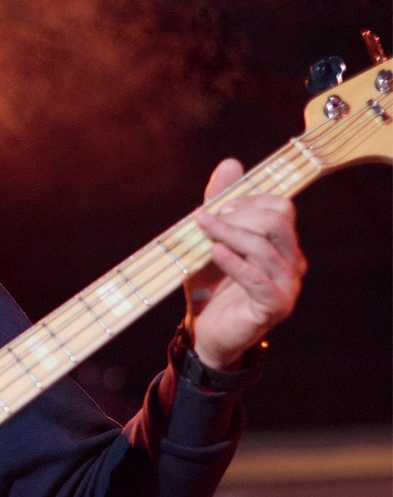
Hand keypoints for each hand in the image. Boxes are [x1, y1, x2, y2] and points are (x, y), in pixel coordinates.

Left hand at [187, 158, 306, 369]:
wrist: (205, 333)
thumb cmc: (210, 286)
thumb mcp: (209, 240)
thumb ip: (219, 204)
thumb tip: (230, 163)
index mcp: (284, 245)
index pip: (281, 207)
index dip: (248, 201)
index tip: (216, 207)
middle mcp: (293, 263)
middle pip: (277, 221)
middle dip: (240, 214)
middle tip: (207, 220)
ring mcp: (288, 286)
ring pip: (264, 246)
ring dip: (229, 234)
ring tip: (203, 233)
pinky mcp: (275, 306)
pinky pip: (257, 277)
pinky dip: (234, 262)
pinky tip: (215, 253)